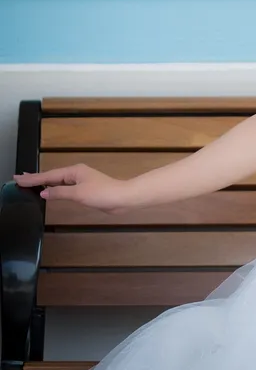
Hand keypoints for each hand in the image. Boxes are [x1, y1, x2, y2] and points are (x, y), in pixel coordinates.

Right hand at [12, 165, 135, 213]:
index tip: (18, 178)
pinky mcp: (85, 190)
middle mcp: (76, 174)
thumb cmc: (103, 193)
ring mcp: (81, 181)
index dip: (33, 178)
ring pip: (58, 181)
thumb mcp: (78, 193)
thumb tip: (43, 192)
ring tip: (29, 182)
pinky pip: (64, 187)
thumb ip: (60, 193)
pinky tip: (49, 191)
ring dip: (44, 182)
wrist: (123, 198)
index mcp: (74, 171)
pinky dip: (54, 188)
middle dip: (35, 178)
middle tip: (18, 179)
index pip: (49, 175)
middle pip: (52, 176)